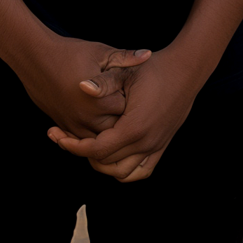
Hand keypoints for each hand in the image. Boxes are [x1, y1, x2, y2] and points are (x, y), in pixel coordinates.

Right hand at [12, 35, 151, 139]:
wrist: (35, 58)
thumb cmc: (70, 52)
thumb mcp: (100, 52)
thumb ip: (125, 58)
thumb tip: (149, 54)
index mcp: (100, 101)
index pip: (128, 110)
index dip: (134, 99)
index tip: (135, 88)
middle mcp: (88, 119)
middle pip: (117, 128)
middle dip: (123, 117)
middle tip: (128, 102)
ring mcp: (75, 126)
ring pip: (101, 138)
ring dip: (109, 127)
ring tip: (115, 110)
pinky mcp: (64, 127)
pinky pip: (84, 140)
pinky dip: (93, 133)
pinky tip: (99, 118)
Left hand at [46, 48, 198, 181]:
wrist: (185, 71)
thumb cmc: (153, 68)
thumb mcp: (125, 72)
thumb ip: (102, 82)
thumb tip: (80, 86)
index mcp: (133, 128)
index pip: (96, 150)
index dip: (74, 146)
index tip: (58, 136)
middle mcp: (145, 143)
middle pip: (106, 164)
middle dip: (83, 153)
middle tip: (65, 138)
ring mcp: (156, 147)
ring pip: (122, 173)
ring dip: (103, 164)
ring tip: (87, 146)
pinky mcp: (162, 146)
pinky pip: (140, 171)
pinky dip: (124, 169)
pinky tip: (112, 154)